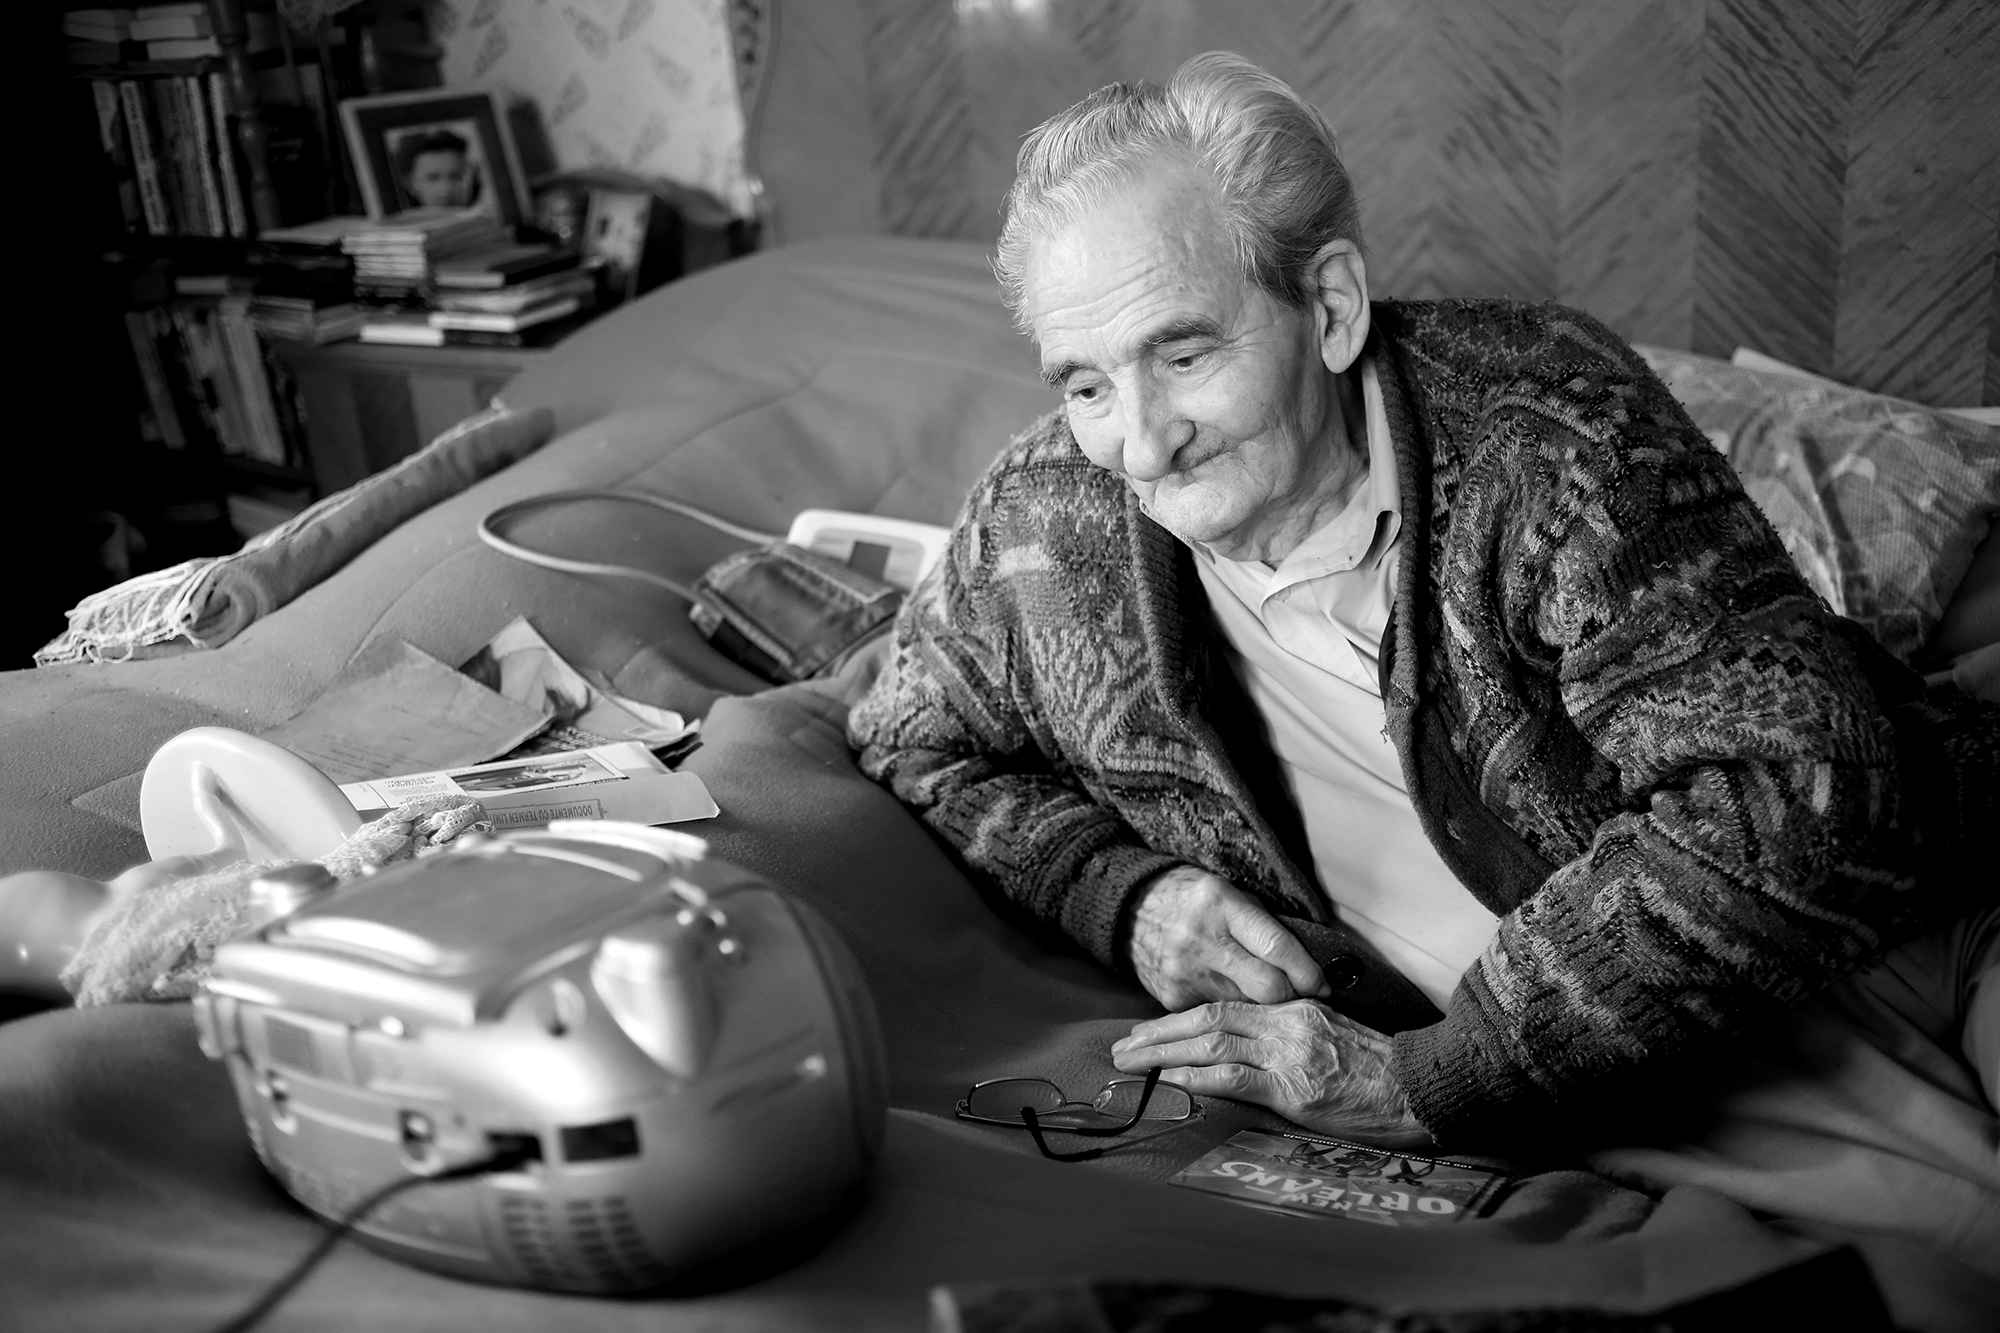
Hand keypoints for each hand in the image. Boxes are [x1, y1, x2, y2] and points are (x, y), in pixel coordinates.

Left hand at [1110, 998, 1432, 1148]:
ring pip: (1212, 1042)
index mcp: (1293, 1011)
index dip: (1179, 1018)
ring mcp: (1289, 1055)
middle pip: (1208, 1018)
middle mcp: (1286, 1025)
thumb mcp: (1331, 1040)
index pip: (1225, 1007)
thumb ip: (1290, 1039)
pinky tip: (1171, 1081)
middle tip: (1121, 1047)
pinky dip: (1198, 1077)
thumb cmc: (1379, 1072)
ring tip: (1131, 1064)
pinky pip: (1235, 1077)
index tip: (1147, 1030)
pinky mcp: (1295, 1089)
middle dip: (1158, 1033)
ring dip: (1164, 1054)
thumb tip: (1249, 1051)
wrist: (1420, 1087)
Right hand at [1126, 866, 1328, 1009]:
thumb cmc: (1195, 899)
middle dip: (1292, 996)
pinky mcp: (1172, 998)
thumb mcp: (1232, 896)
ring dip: (1262, 1006)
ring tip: (1264, 994)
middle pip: (1267, 989)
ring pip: (1247, 1008)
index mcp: (1223, 905)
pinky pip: (1219, 1014)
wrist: (1132, 909)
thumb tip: (1311, 966)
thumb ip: (1267, 928)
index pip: (1278, 948)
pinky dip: (1231, 1009)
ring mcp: (1184, 973)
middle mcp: (1202, 940)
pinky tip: (1229, 995)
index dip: (1308, 972)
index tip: (1323, 985)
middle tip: (1300, 994)